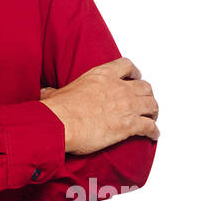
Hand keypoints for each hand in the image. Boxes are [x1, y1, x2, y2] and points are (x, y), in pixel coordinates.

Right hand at [41, 57, 158, 154]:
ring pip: (152, 105)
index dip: (134, 72)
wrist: (61, 123)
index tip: (136, 77)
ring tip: (152, 117)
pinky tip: (153, 135)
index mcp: (102, 75)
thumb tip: (46, 93)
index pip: (126, 66)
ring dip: (153, 111)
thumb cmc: (58, 110)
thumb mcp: (56, 93)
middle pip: (145, 87)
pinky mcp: (129, 125)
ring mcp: (126, 105)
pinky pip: (150, 126)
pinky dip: (154, 131)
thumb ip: (55, 91)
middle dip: (147, 95)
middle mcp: (118, 87)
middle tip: (145, 101)